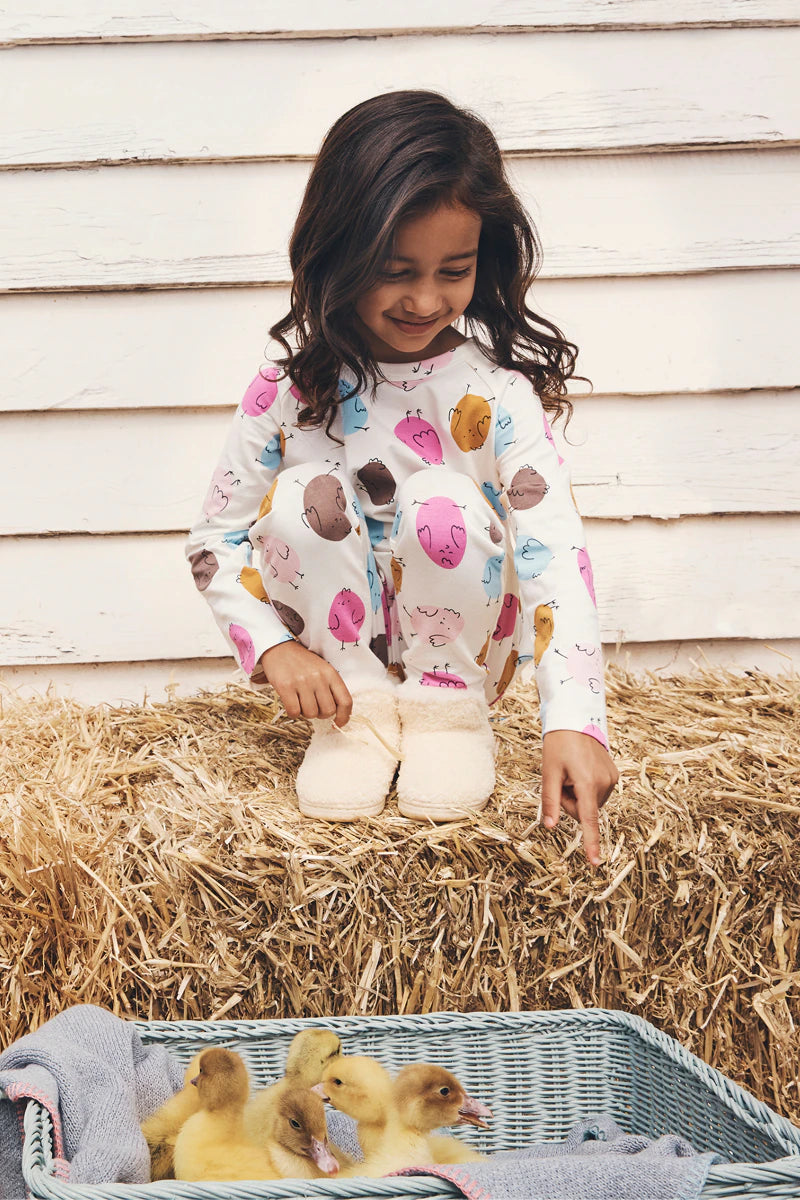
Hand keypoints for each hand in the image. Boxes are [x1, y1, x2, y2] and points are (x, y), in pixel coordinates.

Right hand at [259, 641, 352, 726]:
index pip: (345, 701)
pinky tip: (291, 703)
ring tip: (300, 701)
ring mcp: (302, 682)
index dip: (344, 717)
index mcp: (331, 674)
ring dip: (305, 713)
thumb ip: (331, 688)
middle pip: (328, 711)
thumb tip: (337, 713)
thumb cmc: (302, 663)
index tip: (338, 723)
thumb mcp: (322, 670)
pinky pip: (294, 711)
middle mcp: (319, 678)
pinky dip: (292, 712)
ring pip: (311, 713)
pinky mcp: (286, 686)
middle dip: (320, 714)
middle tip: (313, 706)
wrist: (279, 648)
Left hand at [541, 730, 618, 866]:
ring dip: (578, 794)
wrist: (576, 720)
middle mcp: (604, 783)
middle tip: (561, 779)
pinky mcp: (614, 776)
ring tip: (572, 772)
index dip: (591, 843)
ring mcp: (612, 779)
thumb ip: (550, 801)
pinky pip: (596, 794)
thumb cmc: (558, 745)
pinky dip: (586, 788)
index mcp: (587, 783)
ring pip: (589, 804)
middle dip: (569, 802)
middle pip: (583, 811)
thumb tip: (550, 826)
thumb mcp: (549, 772)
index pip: (588, 819)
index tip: (596, 863)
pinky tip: (581, 770)